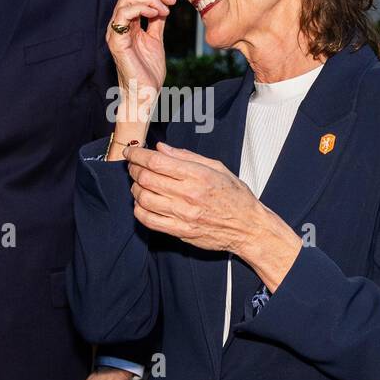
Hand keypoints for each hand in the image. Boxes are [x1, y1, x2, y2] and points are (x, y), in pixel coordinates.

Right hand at [106, 0, 176, 110]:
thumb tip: (164, 4)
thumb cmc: (149, 71)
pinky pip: (123, 14)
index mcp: (127, 22)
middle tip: (172, 0)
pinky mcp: (116, 41)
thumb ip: (157, 21)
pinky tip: (156, 14)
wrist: (146, 94)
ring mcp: (115, 32)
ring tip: (166, 10)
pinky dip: (141, 8)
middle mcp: (118, 23)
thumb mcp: (156, 39)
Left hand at [125, 142, 262, 253]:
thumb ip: (187, 156)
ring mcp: (183, 215)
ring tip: (138, 183)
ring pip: (144, 199)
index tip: (131, 151)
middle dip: (134, 168)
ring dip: (135, 188)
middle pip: (146, 178)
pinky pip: (149, 220)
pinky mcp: (180, 231)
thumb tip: (161, 148)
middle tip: (133, 165)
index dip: (138, 154)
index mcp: (198, 175)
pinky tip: (142, 203)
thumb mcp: (217, 168)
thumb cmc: (235, 196)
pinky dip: (139, 210)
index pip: (157, 161)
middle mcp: (189, 195)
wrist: (248, 227)